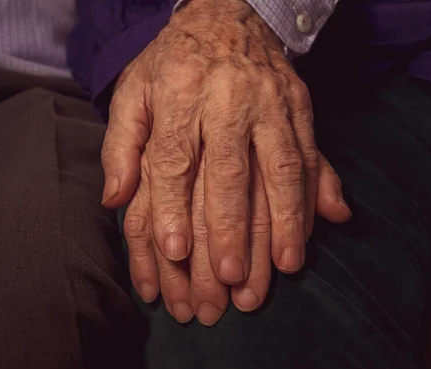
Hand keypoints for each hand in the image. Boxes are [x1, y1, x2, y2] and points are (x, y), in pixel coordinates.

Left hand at [101, 0, 351, 318]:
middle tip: (228, 280)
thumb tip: (114, 199)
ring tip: (284, 267)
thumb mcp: (134, 90)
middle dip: (231, 230)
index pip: (175, 159)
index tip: (174, 252)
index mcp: (179, 91)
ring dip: (285, 222)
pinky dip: (313, 196)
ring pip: (280, 169)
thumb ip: (121, 144)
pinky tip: (316, 230)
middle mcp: (228, 97)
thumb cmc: (174, 59)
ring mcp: (270, 101)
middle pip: (229, 172)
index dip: (174, 208)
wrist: (230, 10)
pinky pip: (309, 155)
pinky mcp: (299, 105)